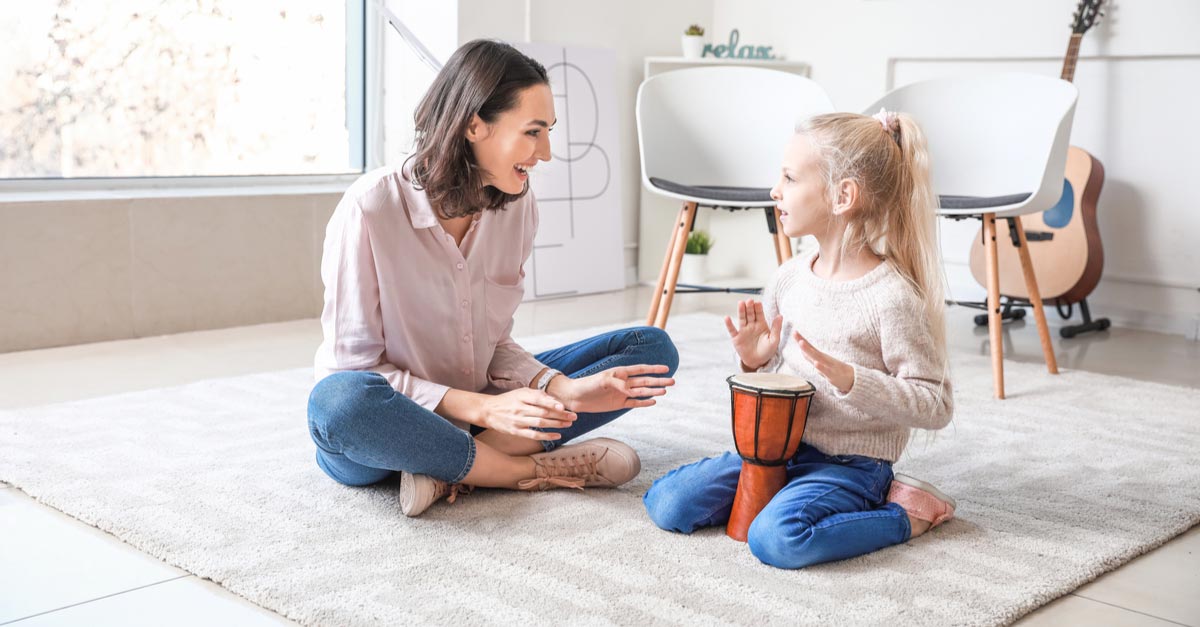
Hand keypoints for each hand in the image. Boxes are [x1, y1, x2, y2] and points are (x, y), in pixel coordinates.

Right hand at [476, 388, 576, 440]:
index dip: (552, 403)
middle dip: (560, 414)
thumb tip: (554, 399)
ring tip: (568, 424)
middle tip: (573, 416)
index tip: (564, 406)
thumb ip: (537, 394)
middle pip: (543, 412)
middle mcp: (520, 408)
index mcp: (521, 396)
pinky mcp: (516, 431)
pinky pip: (534, 435)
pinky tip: (557, 435)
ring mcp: (518, 421)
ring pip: (540, 423)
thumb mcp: (520, 392)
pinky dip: (546, 436)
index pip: (539, 399)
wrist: (488, 411)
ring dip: (556, 424)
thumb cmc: (508, 400)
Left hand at [549, 365, 674, 412]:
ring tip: (665, 391)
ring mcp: (621, 394)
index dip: (653, 369)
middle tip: (673, 381)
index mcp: (620, 372)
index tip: (666, 368)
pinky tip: (653, 401)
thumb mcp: (601, 381)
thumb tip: (631, 390)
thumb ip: (617, 383)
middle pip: (645, 381)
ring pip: (642, 392)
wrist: (575, 397)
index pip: (640, 369)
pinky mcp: (617, 404)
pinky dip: (643, 402)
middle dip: (658, 381)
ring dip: (653, 391)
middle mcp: (623, 382)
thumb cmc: (587, 385)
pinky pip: (634, 403)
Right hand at [724, 299, 782, 370]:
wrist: (758, 362)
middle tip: (749, 301)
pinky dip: (729, 324)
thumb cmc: (767, 351)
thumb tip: (780, 316)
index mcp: (761, 325)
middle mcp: (752, 326)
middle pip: (750, 314)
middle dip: (749, 307)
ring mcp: (744, 331)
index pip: (759, 314)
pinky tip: (727, 318)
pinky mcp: (736, 338)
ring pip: (742, 319)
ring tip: (740, 303)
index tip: (757, 303)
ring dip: (741, 311)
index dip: (758, 308)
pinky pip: (732, 330)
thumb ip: (776, 328)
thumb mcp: (774, 340)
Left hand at [792, 331, 854, 392]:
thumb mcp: (822, 363)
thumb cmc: (835, 370)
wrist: (852, 378)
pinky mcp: (832, 374)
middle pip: (811, 349)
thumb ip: (812, 358)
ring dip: (809, 350)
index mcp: (820, 356)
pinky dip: (821, 367)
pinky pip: (826, 370)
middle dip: (802, 341)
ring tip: (801, 343)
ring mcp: (828, 365)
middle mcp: (824, 358)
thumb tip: (802, 352)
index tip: (794, 332)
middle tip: (795, 333)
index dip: (801, 340)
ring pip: (817, 357)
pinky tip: (816, 363)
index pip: (809, 346)